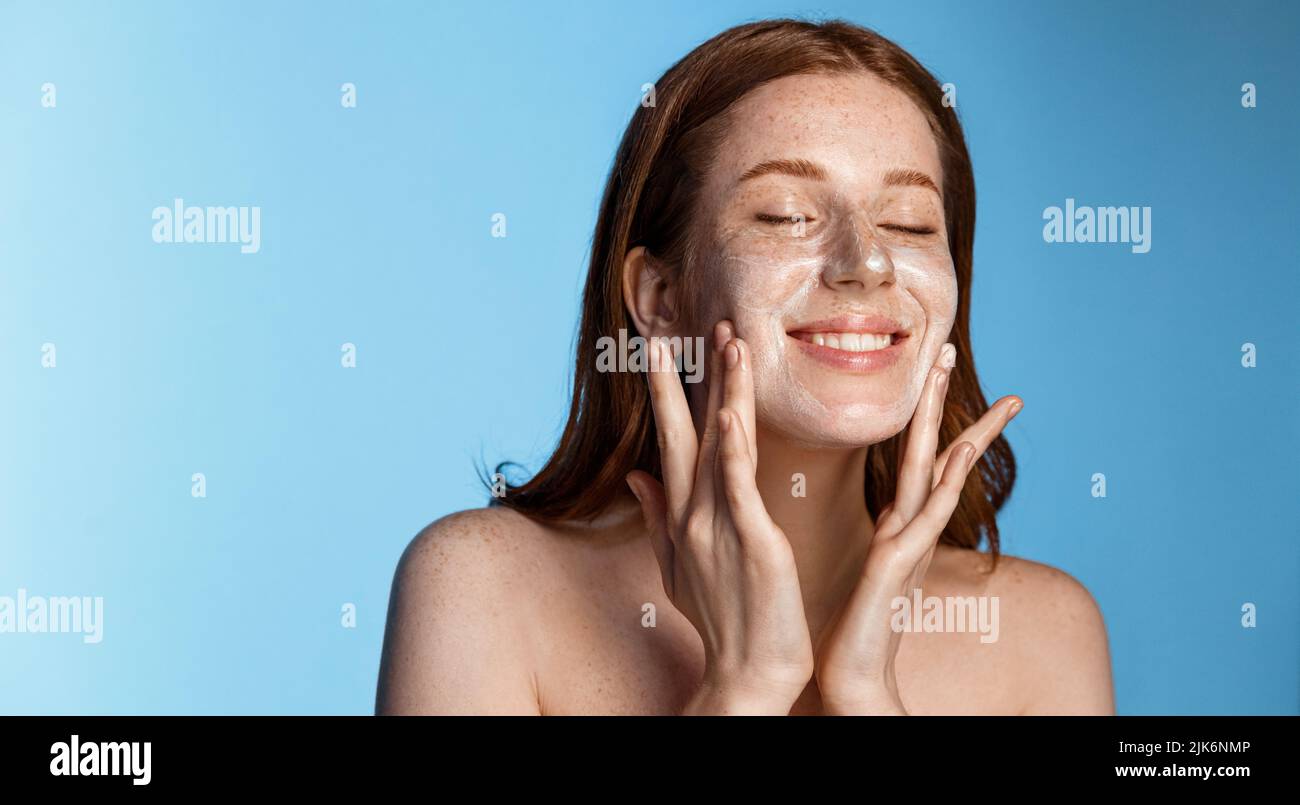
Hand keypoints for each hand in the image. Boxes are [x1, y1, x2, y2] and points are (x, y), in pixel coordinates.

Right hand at [626, 320, 814, 714]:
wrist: (747, 672)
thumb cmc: (723, 620)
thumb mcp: (678, 565)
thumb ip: (656, 516)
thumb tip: (636, 475)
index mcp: (681, 516)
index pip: (670, 441)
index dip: (666, 394)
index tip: (661, 350)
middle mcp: (693, 513)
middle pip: (685, 433)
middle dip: (680, 378)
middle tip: (678, 328)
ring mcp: (717, 524)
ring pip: (718, 444)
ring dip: (723, 390)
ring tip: (728, 341)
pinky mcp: (749, 539)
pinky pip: (738, 483)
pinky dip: (734, 446)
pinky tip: (734, 411)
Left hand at [814, 343, 1021, 714]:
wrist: (849, 672)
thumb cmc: (854, 624)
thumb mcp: (868, 566)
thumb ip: (885, 537)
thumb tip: (891, 516)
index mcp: (896, 522)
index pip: (915, 456)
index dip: (927, 415)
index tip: (935, 373)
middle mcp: (908, 525)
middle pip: (931, 450)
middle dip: (944, 402)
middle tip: (951, 351)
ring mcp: (909, 541)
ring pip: (938, 473)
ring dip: (963, 431)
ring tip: (989, 394)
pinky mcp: (899, 562)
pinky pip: (927, 513)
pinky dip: (948, 480)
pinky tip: (963, 452)